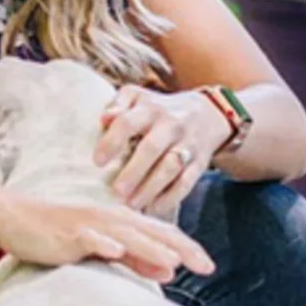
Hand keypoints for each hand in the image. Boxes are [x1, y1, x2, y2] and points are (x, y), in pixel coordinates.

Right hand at [0, 193, 215, 283]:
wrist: (14, 218)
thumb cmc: (57, 235)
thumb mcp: (102, 248)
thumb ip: (135, 259)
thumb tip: (169, 270)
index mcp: (121, 222)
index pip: (161, 234)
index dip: (186, 247)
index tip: (208, 266)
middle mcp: (110, 219)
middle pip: (152, 233)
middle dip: (181, 249)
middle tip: (206, 266)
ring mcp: (88, 224)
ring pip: (126, 235)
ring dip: (150, 248)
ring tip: (174, 261)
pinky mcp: (66, 232)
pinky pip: (87, 237)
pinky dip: (102, 242)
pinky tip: (115, 250)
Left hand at [94, 85, 231, 215]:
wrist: (208, 114)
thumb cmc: (158, 109)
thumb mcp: (137, 97)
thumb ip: (118, 104)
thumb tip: (104, 118)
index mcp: (150, 109)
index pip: (128, 122)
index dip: (112, 141)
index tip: (98, 162)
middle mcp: (171, 125)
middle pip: (152, 148)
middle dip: (134, 171)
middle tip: (116, 192)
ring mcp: (188, 144)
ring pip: (171, 167)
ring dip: (150, 188)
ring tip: (131, 204)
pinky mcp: (200, 163)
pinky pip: (187, 181)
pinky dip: (171, 197)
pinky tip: (154, 208)